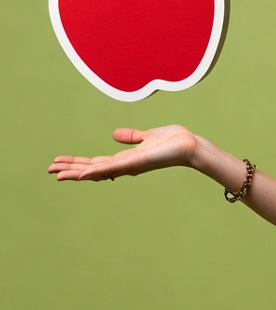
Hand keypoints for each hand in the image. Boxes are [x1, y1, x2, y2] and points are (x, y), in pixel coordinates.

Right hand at [48, 125, 199, 181]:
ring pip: (98, 171)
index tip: (59, 162)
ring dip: (77, 173)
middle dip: (71, 169)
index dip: (77, 163)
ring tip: (57, 174)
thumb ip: (131, 137)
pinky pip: (114, 168)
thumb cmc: (173, 142)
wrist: (190, 146)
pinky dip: (97, 172)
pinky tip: (82, 175)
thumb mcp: (147, 136)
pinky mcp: (137, 163)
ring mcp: (130, 166)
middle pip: (92, 169)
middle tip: (49, 170)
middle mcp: (125, 165)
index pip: (96, 162)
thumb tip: (114, 134)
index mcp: (126, 158)